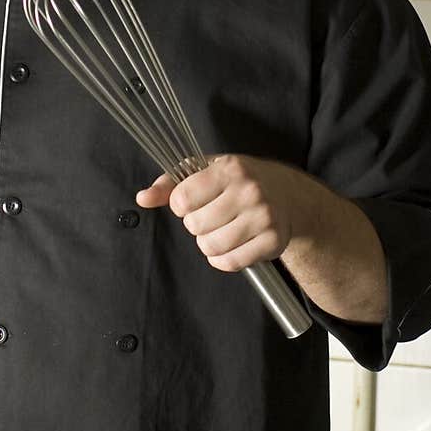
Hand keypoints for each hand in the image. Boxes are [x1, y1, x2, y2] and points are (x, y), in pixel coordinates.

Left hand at [135, 154, 304, 271]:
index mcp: (229, 168)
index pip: (183, 198)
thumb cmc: (239, 181)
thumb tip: (143, 198)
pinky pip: (231, 263)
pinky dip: (223, 260)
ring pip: (211, 247)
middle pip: (195, 226)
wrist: (287, 194)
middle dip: (196, 225)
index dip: (180, 205)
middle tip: (210, 217)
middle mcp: (249, 191)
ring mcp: (263, 217)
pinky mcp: (272, 241)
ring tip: (219, 231)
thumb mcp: (206, 171)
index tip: (190, 203)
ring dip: (208, 244)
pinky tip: (230, 246)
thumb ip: (170, 184)